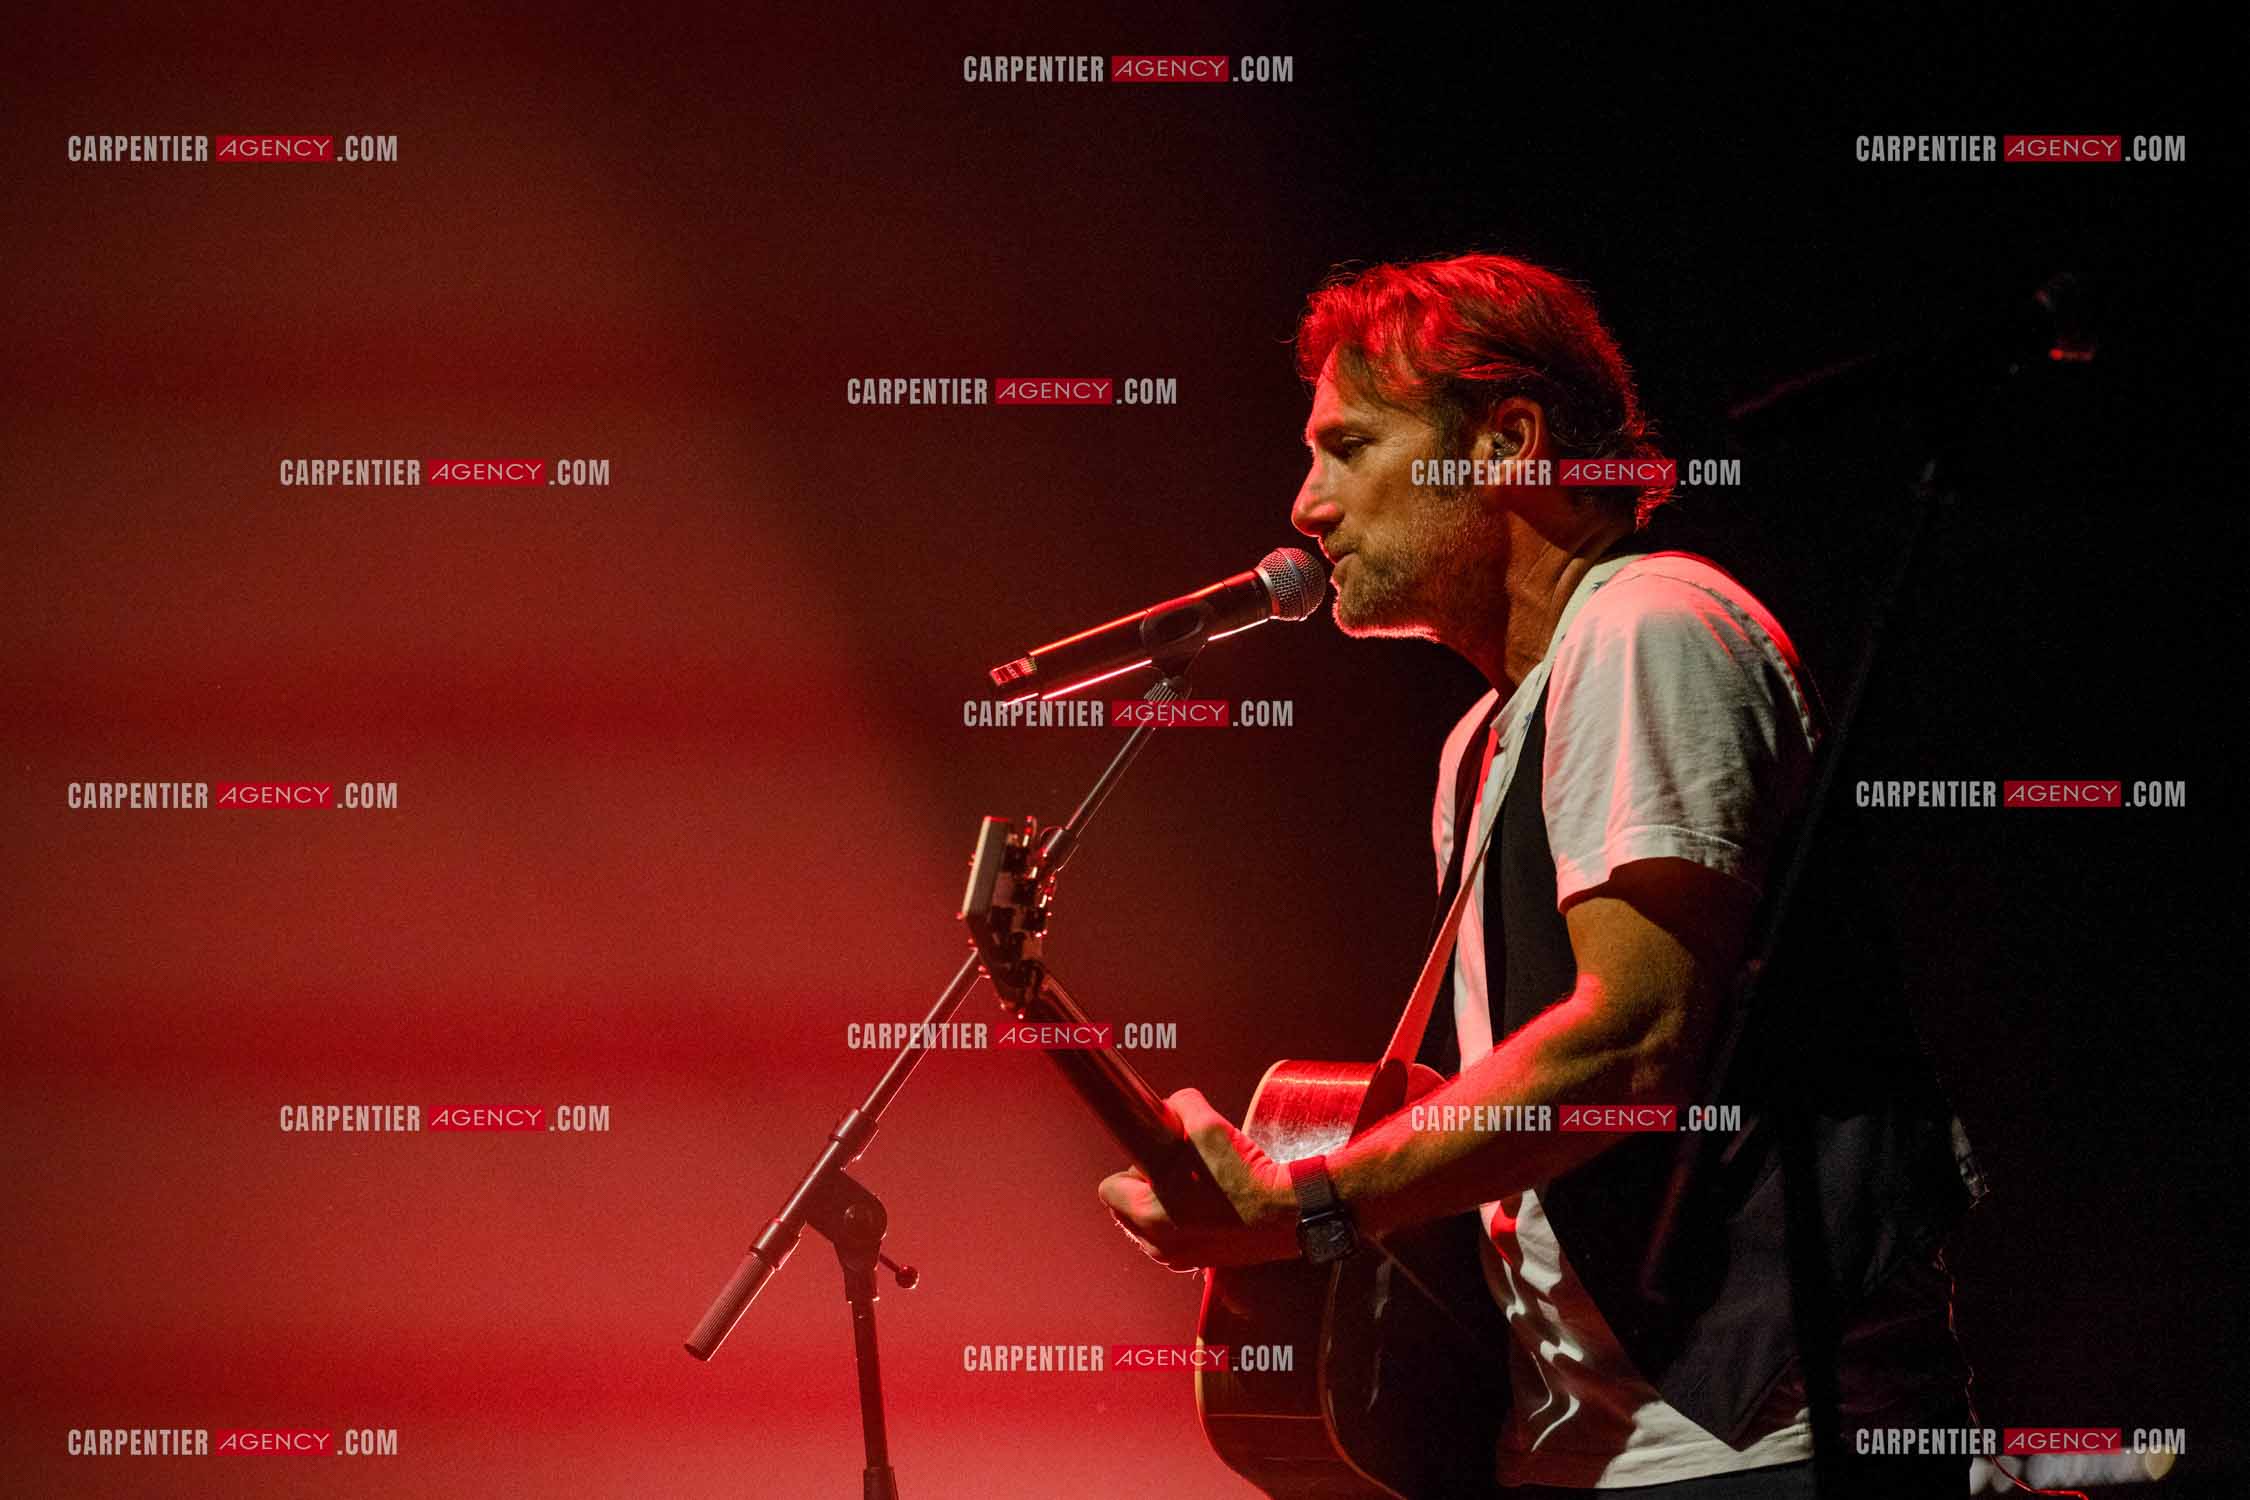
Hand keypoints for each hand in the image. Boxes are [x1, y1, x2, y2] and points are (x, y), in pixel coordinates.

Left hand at [1096, 1088, 1299, 1269]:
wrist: (1292, 1212)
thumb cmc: (1247, 1176)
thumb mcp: (1206, 1123)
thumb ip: (1179, 1107)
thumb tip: (1174, 1108)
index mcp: (1147, 1215)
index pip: (1110, 1188)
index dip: (1132, 1165)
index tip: (1155, 1156)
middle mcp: (1159, 1244)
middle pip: (1129, 1208)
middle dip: (1147, 1186)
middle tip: (1179, 1168)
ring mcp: (1183, 1258)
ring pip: (1154, 1223)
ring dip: (1168, 1203)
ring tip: (1200, 1185)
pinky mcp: (1207, 1261)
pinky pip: (1182, 1235)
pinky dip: (1190, 1220)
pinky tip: (1215, 1203)